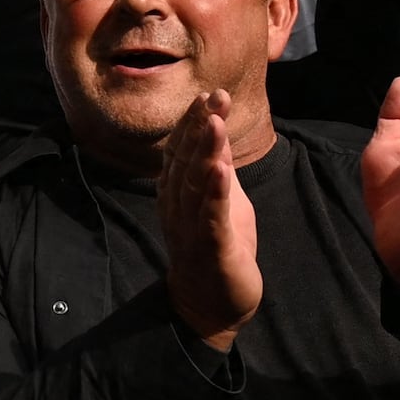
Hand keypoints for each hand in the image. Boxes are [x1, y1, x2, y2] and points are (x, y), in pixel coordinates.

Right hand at [157, 89, 264, 348]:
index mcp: (177, 190)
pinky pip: (209, 215)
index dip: (195, 121)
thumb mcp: (222, 199)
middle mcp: (177, 204)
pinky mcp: (209, 246)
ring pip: (194, 182)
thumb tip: (216, 128)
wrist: (210, 304)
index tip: (210, 94)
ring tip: (214, 122)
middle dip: (201, 126)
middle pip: (186, 158)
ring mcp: (190, 225)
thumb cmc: (216, 248)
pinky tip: (219, 169)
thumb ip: (217, 166)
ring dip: (204, 150)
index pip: (183, 148)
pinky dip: (213, 191)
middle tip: (215, 96)